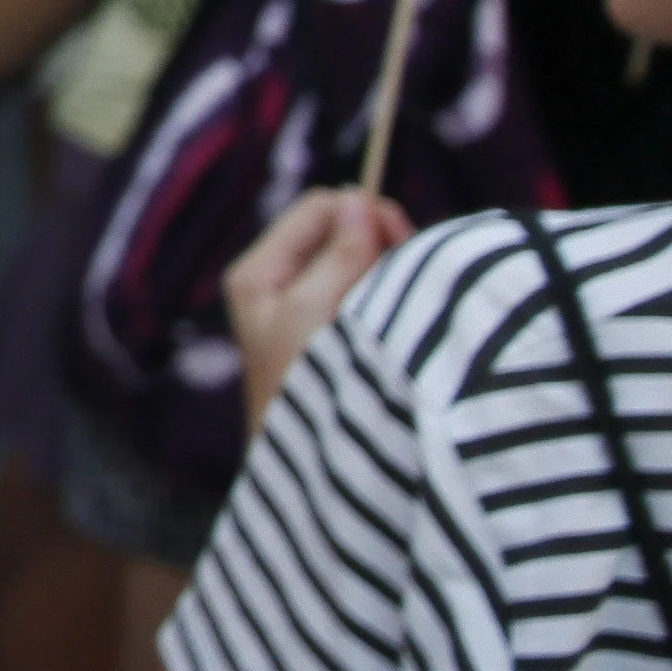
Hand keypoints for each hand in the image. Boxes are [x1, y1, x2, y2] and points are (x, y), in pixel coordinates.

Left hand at [226, 189, 407, 426]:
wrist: (313, 471)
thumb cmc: (304, 388)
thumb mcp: (314, 311)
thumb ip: (339, 255)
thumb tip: (358, 199)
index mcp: (259, 273)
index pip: (318, 210)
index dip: (362, 213)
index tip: (401, 235)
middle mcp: (280, 286)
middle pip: (343, 233)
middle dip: (381, 244)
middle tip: (412, 271)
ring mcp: (309, 311)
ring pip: (363, 264)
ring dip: (391, 274)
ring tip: (409, 304)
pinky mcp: (337, 336)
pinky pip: (371, 295)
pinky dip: (393, 299)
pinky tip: (408, 321)